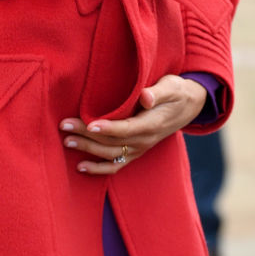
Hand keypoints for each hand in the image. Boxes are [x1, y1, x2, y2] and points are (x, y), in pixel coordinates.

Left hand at [59, 74, 206, 174]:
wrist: (189, 105)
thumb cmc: (176, 91)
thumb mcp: (172, 86)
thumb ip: (158, 92)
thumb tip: (145, 97)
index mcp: (152, 124)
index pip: (127, 129)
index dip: (108, 127)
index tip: (90, 123)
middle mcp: (145, 140)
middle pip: (112, 142)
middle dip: (87, 136)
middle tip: (65, 127)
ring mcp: (140, 149)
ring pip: (110, 155)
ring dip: (87, 150)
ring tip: (67, 141)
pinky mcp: (136, 152)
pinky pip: (116, 165)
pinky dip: (98, 169)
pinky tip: (80, 166)